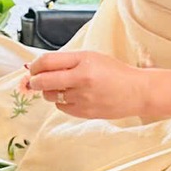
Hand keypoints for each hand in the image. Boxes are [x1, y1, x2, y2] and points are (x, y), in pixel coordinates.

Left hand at [24, 50, 146, 120]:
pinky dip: (61, 102)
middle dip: (35, 81)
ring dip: (49, 91)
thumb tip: (39, 66)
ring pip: (50, 96)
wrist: (137, 91)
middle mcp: (81, 79)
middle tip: (36, 80)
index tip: (33, 68)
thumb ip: (67, 61)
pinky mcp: (84, 112)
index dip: (35, 65)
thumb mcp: (91, 57)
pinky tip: (72, 97)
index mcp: (84, 60)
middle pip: (42, 81)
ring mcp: (82, 98)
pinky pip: (61, 107)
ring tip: (62, 87)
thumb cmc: (115, 72)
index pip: (47, 61)